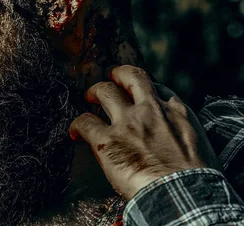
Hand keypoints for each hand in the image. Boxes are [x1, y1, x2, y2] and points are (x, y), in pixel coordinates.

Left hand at [69, 65, 220, 199]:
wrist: (185, 197)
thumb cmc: (196, 182)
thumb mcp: (199, 144)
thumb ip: (181, 132)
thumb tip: (170, 138)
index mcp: (177, 111)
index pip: (156, 88)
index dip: (144, 89)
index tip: (138, 95)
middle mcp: (150, 110)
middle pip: (130, 77)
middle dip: (117, 75)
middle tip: (110, 80)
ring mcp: (127, 123)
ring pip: (104, 91)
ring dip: (94, 92)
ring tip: (89, 97)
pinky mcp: (107, 141)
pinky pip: (85, 122)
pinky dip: (77, 125)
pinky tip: (74, 132)